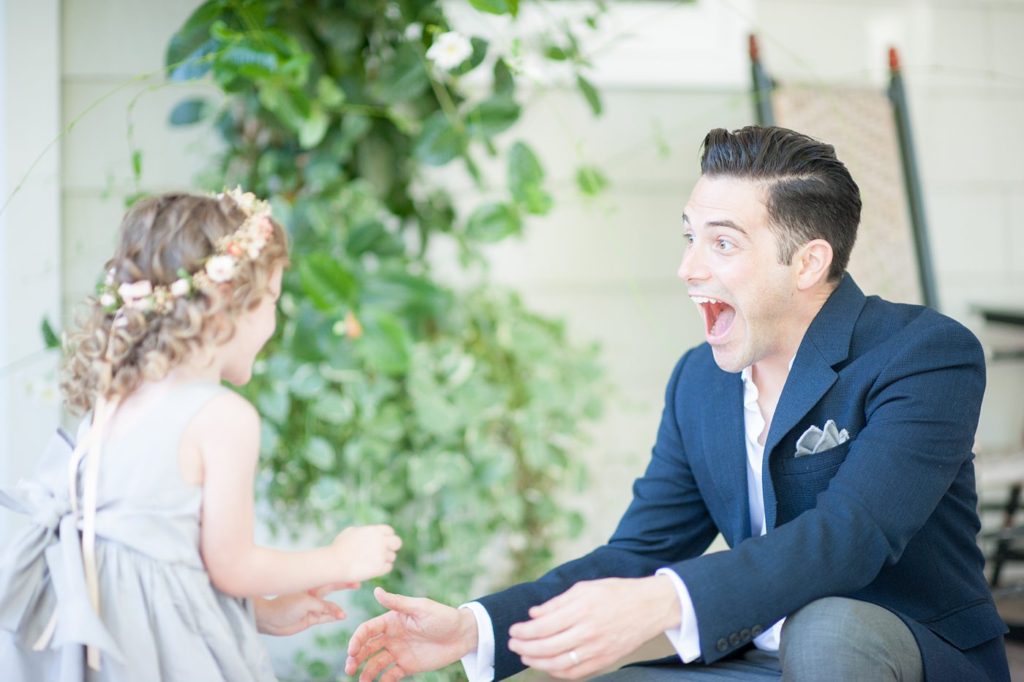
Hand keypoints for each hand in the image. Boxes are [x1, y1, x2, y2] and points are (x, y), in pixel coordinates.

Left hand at [254, 582, 357, 635]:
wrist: (269, 619)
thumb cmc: (285, 606)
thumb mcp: (306, 602)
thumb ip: (322, 606)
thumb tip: (336, 612)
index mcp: (309, 584)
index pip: (328, 576)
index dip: (340, 574)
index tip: (352, 570)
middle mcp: (312, 593)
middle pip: (332, 587)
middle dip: (344, 585)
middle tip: (358, 584)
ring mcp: (312, 605)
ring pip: (330, 605)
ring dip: (337, 609)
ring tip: (343, 614)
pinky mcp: (311, 618)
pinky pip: (326, 617)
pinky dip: (333, 617)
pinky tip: (341, 617)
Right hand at [332, 525, 401, 581]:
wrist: (335, 562)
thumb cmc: (339, 547)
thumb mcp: (351, 532)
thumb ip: (365, 531)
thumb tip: (370, 533)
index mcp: (374, 530)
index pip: (390, 531)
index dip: (386, 537)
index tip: (381, 542)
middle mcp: (381, 541)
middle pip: (397, 543)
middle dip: (392, 547)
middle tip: (385, 552)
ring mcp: (381, 554)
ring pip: (392, 557)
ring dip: (385, 559)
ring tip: (372, 562)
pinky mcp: (380, 567)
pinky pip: (388, 567)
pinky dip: (383, 568)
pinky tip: (373, 568)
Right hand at [345, 587, 478, 681]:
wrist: (463, 634)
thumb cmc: (442, 617)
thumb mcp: (420, 608)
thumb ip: (397, 602)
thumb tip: (376, 590)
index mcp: (392, 620)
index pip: (367, 630)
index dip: (357, 639)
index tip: (352, 651)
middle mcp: (392, 636)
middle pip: (367, 647)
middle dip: (356, 657)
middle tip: (349, 668)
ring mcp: (399, 651)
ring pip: (376, 662)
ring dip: (366, 671)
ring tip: (362, 681)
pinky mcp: (408, 665)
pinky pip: (391, 674)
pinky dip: (383, 680)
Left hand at [508, 576, 679, 678]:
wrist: (649, 606)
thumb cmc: (616, 592)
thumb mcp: (585, 588)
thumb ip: (557, 602)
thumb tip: (534, 613)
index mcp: (582, 610)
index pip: (544, 626)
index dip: (524, 631)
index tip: (514, 630)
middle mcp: (588, 631)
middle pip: (547, 647)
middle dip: (525, 648)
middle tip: (513, 645)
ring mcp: (597, 649)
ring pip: (559, 664)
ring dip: (537, 662)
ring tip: (525, 657)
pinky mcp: (605, 660)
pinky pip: (576, 673)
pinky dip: (558, 673)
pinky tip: (547, 666)